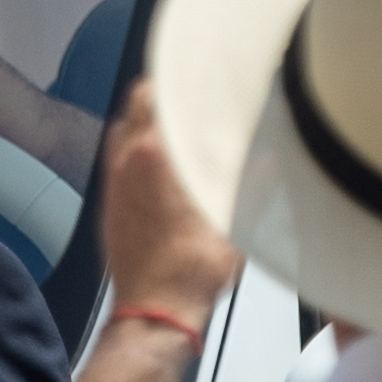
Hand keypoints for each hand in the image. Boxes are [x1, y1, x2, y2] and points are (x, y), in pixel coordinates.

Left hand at [91, 82, 243, 325]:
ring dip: (146, 120)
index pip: (159, 90)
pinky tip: (162, 164)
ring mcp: (114, 181)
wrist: (155, 311)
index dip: (179, 75)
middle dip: (162, 92)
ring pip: (123, 128)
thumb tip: (272, 155)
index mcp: (157, 154)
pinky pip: (118, 157)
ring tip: (176, 125)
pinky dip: (136, 148)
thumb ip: (254, 180)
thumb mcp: (237, 219)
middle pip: (136, 102)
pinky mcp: (109, 202)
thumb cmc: (190, 271)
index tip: (198, 70)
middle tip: (189, 92)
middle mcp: (127, 160)